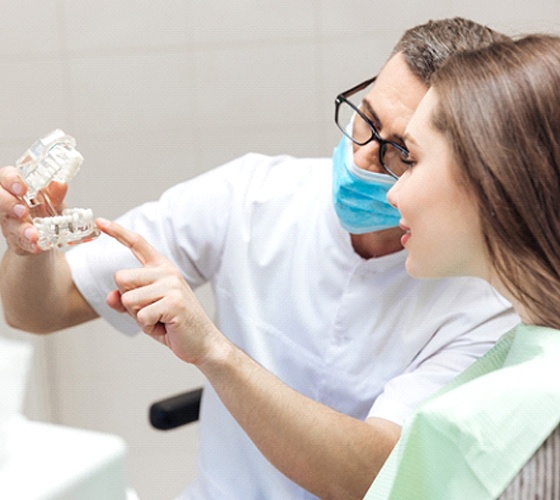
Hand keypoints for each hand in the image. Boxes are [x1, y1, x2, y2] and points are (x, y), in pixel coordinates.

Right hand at [0, 166, 66, 253]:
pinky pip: (19, 242)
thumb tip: (60, 183)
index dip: (11, 181)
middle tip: (22, 211)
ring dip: (21, 230)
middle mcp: (6, 202)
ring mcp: (8, 222)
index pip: (6, 177)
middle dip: (9, 204)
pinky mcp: (14, 239)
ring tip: (33, 235)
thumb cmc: (43, 207)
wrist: (45, 231)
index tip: (22, 188)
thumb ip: (55, 192)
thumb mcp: (52, 197)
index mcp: (13, 185)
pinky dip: (29, 245)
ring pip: (9, 224)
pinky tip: (36, 246)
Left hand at [97, 218, 218, 364]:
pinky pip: (141, 316)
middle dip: (128, 301)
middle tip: (151, 311)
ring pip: (128, 299)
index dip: (118, 232)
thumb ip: (126, 301)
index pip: (137, 244)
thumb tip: (111, 296)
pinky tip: (165, 326)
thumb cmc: (174, 325)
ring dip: (139, 316)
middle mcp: (167, 272)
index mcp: (161, 268)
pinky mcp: (174, 302)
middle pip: (121, 278)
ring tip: (159, 320)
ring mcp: (172, 285)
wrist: (202, 343)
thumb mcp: (145, 311)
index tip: (100, 221)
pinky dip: (148, 327)